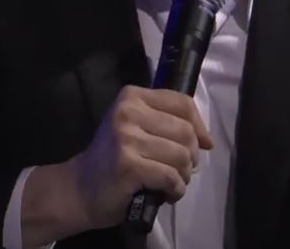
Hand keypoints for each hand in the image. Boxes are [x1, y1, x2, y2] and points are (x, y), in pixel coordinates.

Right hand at [20, 85, 213, 245]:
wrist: (80, 188)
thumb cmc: (114, 156)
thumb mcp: (138, 127)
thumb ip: (169, 123)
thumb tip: (209, 140)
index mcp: (132, 96)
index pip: (182, 103)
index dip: (199, 126)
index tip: (203, 144)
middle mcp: (128, 111)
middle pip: (185, 131)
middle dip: (191, 156)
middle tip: (180, 169)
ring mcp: (126, 138)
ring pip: (181, 156)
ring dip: (183, 176)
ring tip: (172, 182)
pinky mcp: (128, 165)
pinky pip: (170, 177)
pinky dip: (175, 189)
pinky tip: (167, 193)